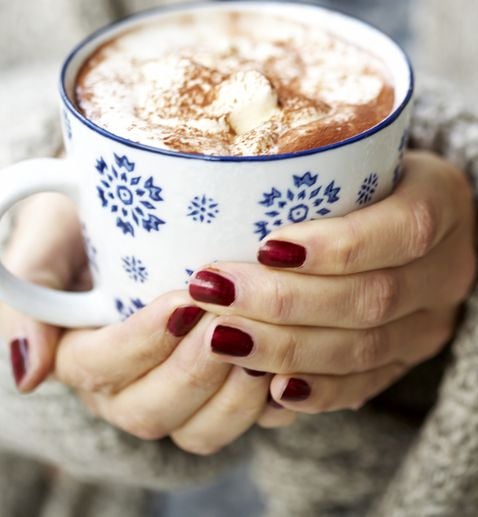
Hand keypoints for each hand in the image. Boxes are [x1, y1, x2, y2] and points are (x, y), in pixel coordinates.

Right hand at [0, 193, 294, 453]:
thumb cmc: (90, 215)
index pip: (102, 367)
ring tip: (263, 343)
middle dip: (193, 371)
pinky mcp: (225, 388)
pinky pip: (250, 421)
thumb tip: (27, 374)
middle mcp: (128, 385)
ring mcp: (179, 392)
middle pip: (152, 411)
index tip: (184, 301)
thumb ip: (28, 287)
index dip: (143, 342)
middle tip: (228, 322)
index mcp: (81, 352)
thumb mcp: (48, 234)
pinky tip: (292, 364)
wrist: (143, 206)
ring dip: (234, 394)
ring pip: (201, 428)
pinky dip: (274, 401)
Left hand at [188, 151, 477, 412]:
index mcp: (444, 199)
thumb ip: (319, 155)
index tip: (265, 246)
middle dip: (285, 301)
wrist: (432, 215)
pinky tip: (269, 390)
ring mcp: (434, 320)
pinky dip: (316, 391)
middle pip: (372, 297)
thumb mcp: (365, 146)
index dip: (336, 245)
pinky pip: (366, 385)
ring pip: (365, 349)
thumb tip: (228, 169)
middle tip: (216, 292)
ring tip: (221, 337)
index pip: (402, 229)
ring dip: (286, 348)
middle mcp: (449, 267)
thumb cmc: (377, 169)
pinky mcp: (412, 357)